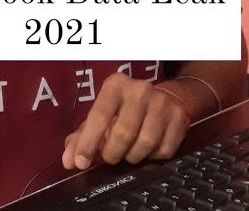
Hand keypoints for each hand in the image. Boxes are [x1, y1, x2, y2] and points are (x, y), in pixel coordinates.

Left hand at [61, 72, 190, 169]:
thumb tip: (68, 161)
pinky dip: (153, 157)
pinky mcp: (179, 118)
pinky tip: (148, 149)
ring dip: (133, 156)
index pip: (99, 115)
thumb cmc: (125, 110)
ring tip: (129, 152)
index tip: (81, 163)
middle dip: (113, 153)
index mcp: (116, 85)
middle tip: (111, 156)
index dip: (88, 143)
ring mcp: (162, 103)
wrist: (166, 98)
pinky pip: (164, 151)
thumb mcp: (101, 116)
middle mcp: (140, 90)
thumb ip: (81, 137)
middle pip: (123, 133)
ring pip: (145, 144)